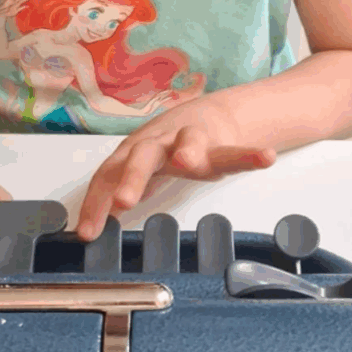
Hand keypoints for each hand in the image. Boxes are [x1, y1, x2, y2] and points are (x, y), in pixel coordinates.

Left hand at [75, 91, 275, 240]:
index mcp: (134, 153)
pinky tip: (264, 157)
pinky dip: (250, 155)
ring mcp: (192, 140)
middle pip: (142, 156)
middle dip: (132, 177)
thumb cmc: (168, 149)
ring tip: (188, 160)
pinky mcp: (222, 146)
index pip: (109, 175)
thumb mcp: (138, 168)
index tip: (87, 233)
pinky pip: (236, 152)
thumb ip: (117, 190)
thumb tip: (86, 229)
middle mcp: (160, 143)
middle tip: (123, 202)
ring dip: (187, 150)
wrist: (211, 118)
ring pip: (188, 143)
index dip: (95, 202)